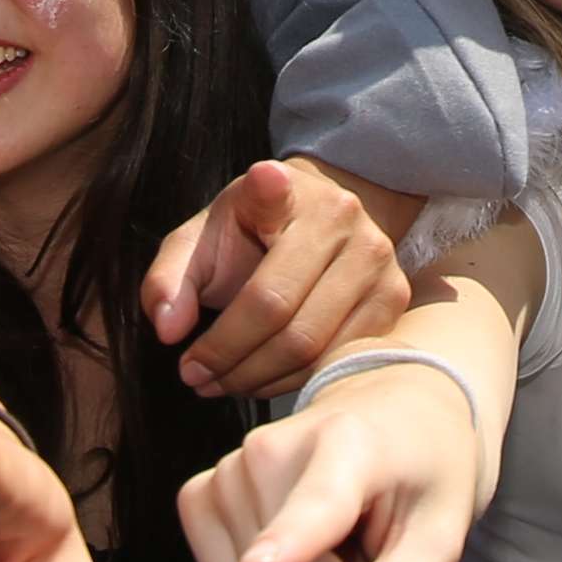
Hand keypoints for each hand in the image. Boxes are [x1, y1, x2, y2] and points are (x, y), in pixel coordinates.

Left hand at [140, 160, 407, 399]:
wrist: (319, 225)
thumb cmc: (249, 236)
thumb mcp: (201, 242)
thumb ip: (170, 279)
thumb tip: (168, 328)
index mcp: (286, 191)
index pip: (274, 194)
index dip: (270, 188)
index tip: (265, 179)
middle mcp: (343, 217)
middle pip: (278, 309)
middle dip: (228, 356)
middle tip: (194, 376)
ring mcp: (376, 259)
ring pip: (310, 346)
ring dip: (255, 378)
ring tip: (220, 382)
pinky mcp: (394, 299)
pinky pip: (337, 360)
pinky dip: (291, 382)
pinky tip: (260, 380)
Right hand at [180, 359, 484, 561]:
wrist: (388, 406)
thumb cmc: (421, 470)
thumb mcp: (439, 535)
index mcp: (350, 446)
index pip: (316, 506)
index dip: (286, 545)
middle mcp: (272, 448)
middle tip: (364, 555)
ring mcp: (227, 468)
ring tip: (334, 543)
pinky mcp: (197, 493)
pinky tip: (293, 553)